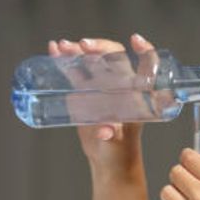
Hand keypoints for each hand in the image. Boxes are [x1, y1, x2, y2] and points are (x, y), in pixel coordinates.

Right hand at [48, 34, 156, 173]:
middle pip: (112, 56)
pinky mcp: (84, 92)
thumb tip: (104, 131)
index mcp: (136, 93)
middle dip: (99, 47)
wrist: (108, 158)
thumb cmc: (120, 150)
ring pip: (91, 61)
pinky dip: (65, 60)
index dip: (145, 51)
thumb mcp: (118, 142)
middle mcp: (120, 85)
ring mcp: (101, 86)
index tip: (136, 40)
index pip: (146, 66)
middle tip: (83, 46)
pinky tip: (54, 50)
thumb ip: (111, 135)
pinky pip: (75, 71)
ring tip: (63, 46)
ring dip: (78, 50)